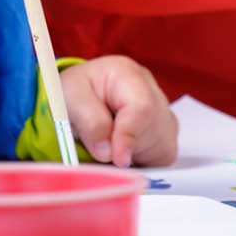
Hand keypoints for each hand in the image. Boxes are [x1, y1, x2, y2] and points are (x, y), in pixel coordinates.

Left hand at [60, 55, 178, 166]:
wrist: (79, 100)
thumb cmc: (74, 93)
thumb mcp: (68, 99)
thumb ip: (89, 122)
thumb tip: (108, 152)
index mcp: (128, 75)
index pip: (142, 108)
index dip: (130, 136)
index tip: (118, 159)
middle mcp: (152, 90)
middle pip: (154, 129)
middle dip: (129, 149)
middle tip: (101, 150)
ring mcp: (163, 111)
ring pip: (163, 145)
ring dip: (135, 156)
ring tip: (110, 144)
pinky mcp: (166, 133)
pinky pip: (163, 156)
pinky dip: (143, 161)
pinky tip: (124, 150)